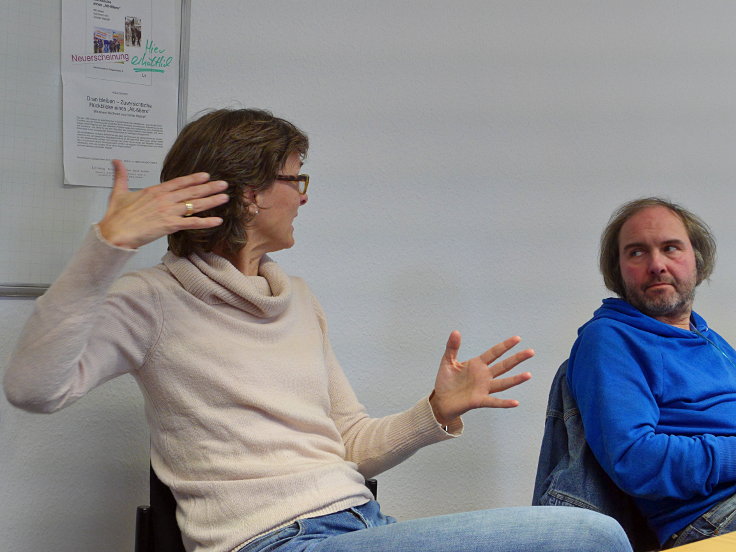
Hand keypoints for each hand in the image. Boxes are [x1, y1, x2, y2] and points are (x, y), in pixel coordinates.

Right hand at [97, 160, 229, 248]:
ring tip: (225, 197)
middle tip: (224, 184)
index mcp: (154, 191)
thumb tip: (116, 161)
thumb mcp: (118, 192)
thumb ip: (121, 176)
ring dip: (212, 201)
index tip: (206, 175)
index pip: (179, 182)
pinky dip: (206, 222)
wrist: (115, 233)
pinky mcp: (170, 225)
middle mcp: (164, 199)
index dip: (194, 179)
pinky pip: (192, 223)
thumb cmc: (116, 216)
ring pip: (195, 205)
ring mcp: (168, 211)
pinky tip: (218, 221)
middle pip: (191, 192)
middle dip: (209, 187)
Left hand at [429, 331, 533, 425]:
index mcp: (477, 365)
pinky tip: (515, 402)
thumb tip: (456, 331)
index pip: (494, 353)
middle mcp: (484, 376)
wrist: (441, 400)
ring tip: (528, 374)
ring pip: (503, 383)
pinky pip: (494, 401)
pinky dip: (504, 402)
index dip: (505, 346)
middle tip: (531, 352)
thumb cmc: (445, 382)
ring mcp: (483, 388)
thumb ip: (452, 347)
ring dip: (515, 380)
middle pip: (503, 366)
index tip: (517, 339)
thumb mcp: (447, 361)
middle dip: (517, 359)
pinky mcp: (479, 400)